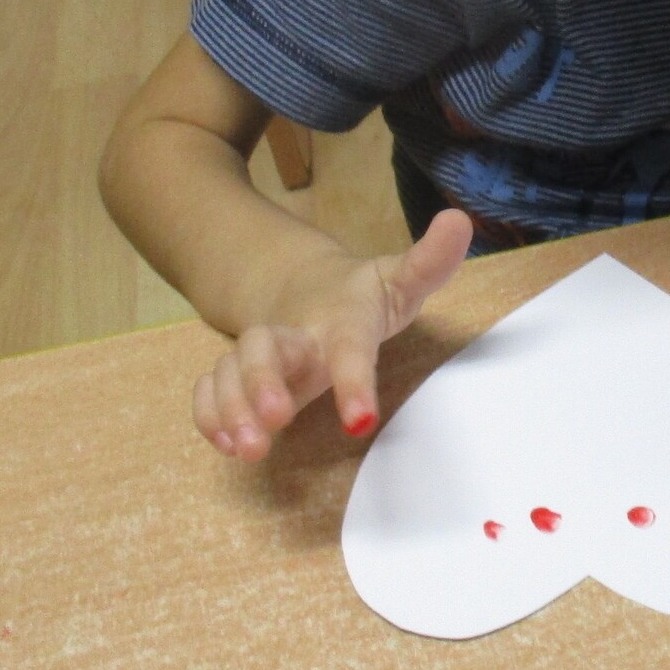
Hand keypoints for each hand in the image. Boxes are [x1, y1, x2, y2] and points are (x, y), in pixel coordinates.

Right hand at [192, 210, 471, 460]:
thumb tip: (460, 220)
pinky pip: (209, 389)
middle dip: (261, 380)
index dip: (354, 382)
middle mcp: (294, 336)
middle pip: (263, 348)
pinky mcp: (238, 375)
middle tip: (277, 416)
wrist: (302, 286)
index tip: (361, 421)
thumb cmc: (360, 296)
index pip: (348, 347)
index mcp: (341, 318)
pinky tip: (229, 444)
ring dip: (232, 408)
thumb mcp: (399, 279)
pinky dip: (210, 414)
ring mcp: (261, 357)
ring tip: (248, 449)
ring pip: (229, 372)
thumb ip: (429, 262)